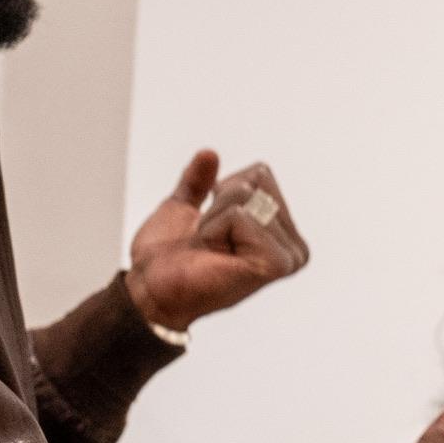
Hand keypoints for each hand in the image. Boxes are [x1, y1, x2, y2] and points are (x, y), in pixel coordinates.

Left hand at [126, 148, 311, 333]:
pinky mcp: (274, 265)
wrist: (150, 290)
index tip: (212, 228)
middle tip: (209, 241)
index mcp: (281, 232)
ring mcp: (288, 257)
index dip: (224, 192)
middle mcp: (293, 246)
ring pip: (245, 196)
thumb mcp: (184, 207)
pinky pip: (239, 215)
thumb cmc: (167, 258)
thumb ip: (199, 181)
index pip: (261, 174)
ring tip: (210, 249)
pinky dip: (214, 230)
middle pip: (255, 182)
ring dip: (213, 219)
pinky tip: (213, 256)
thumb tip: (209, 153)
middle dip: (219, 205)